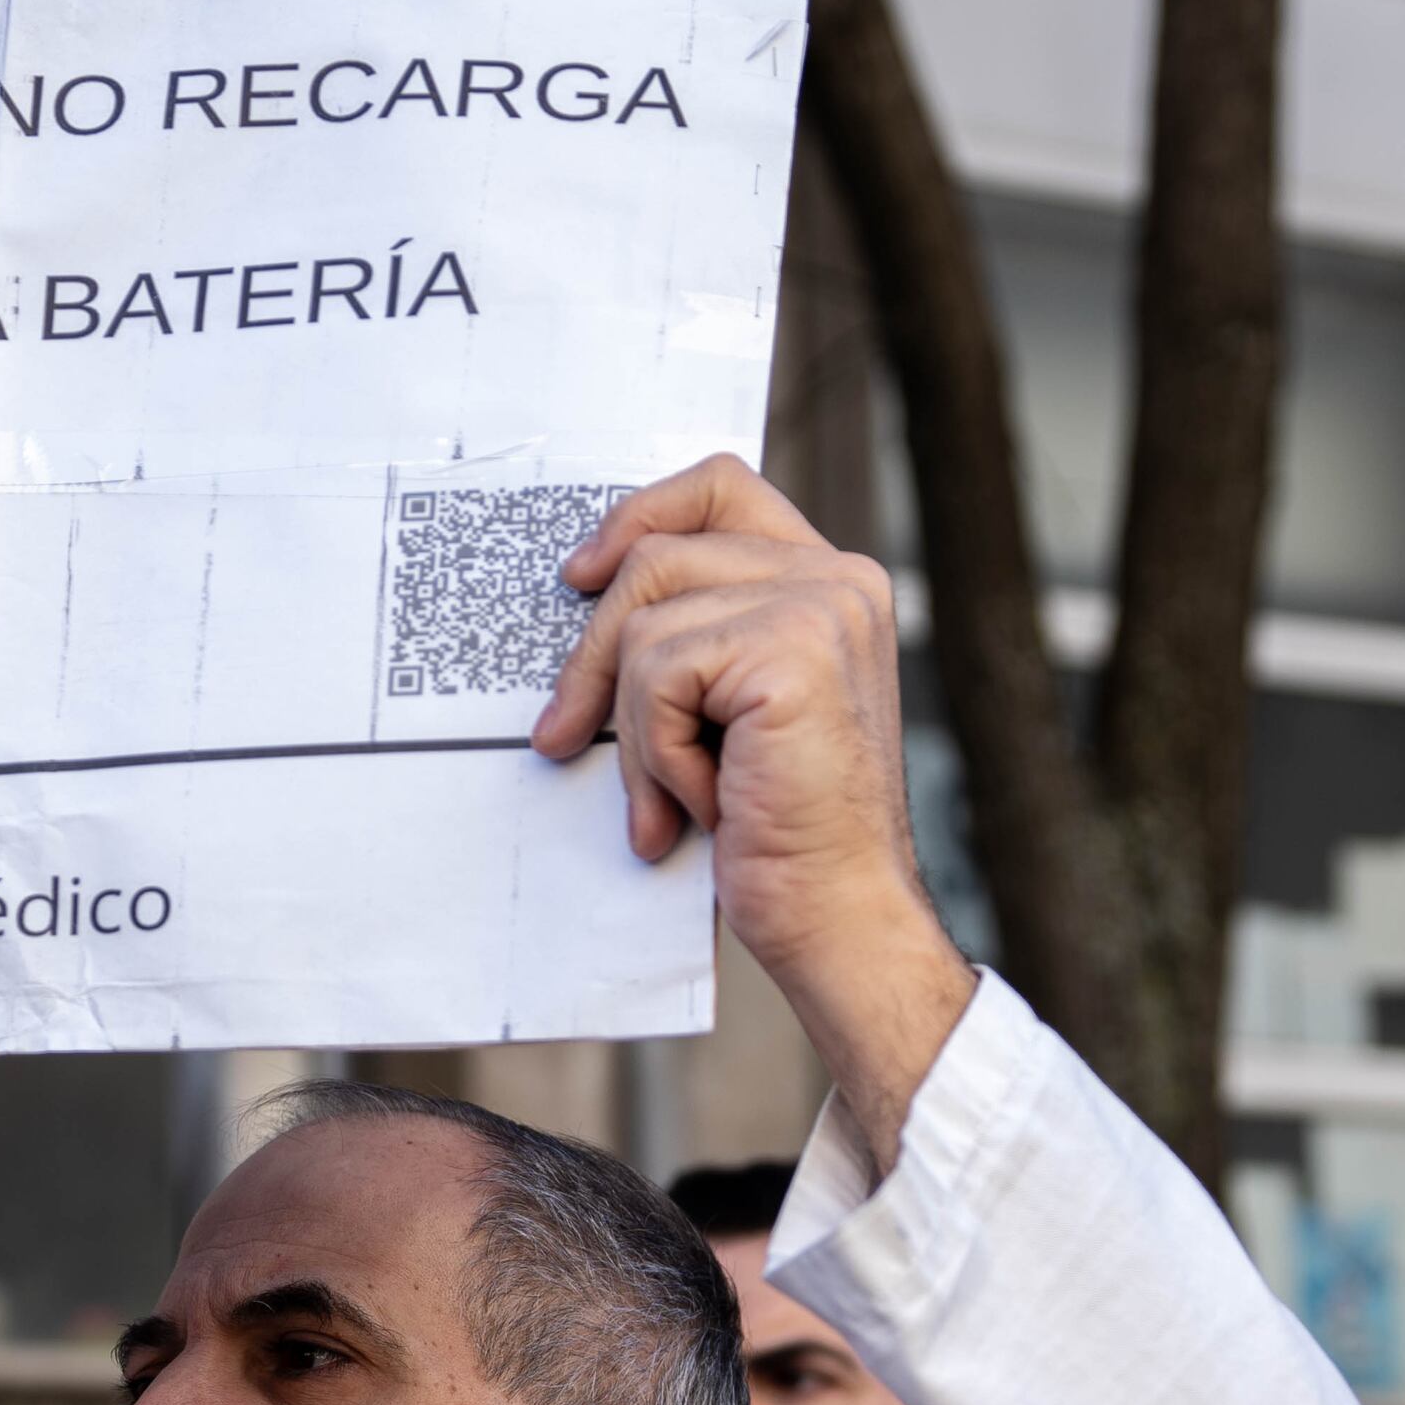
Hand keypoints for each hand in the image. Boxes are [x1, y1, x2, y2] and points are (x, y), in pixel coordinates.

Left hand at [539, 457, 973, 1169]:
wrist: (836, 916)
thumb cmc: (782, 833)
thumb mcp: (727, 713)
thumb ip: (696, 638)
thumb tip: (585, 594)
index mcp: (830, 585)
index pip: (720, 488)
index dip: (640, 515)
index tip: (581, 576)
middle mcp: (838, 581)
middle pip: (659, 554)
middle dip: (594, 654)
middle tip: (565, 735)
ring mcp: (822, 609)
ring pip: (647, 621)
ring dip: (635, 727)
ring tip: (670, 800)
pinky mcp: (792, 649)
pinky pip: (659, 673)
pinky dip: (657, 754)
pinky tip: (703, 806)